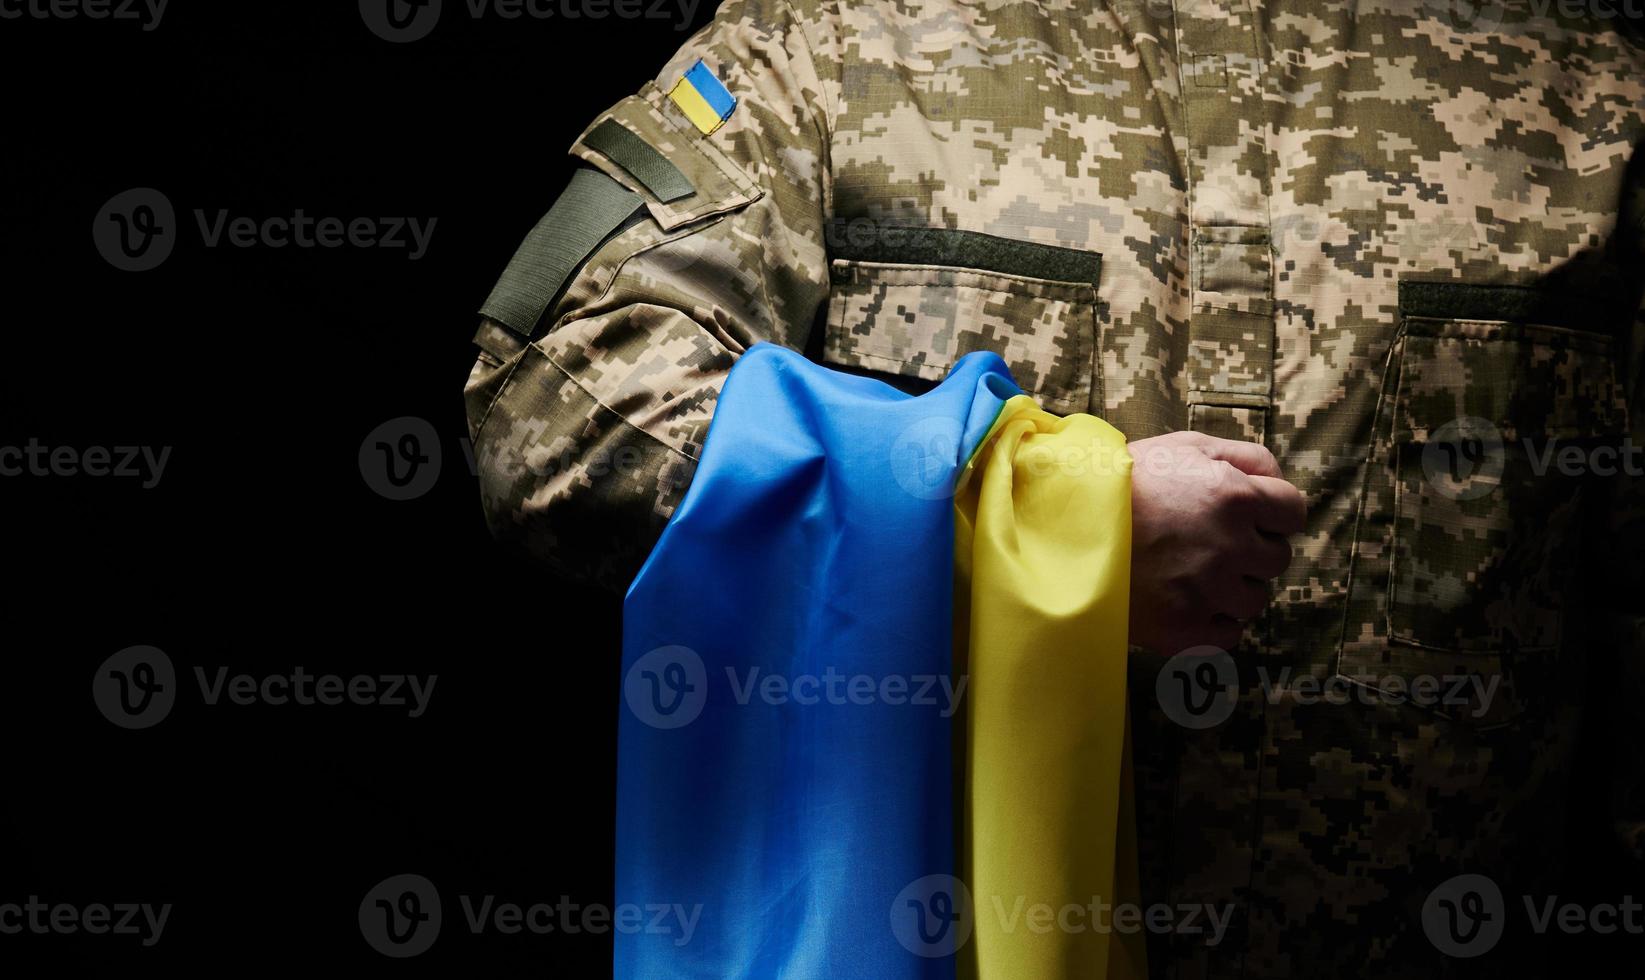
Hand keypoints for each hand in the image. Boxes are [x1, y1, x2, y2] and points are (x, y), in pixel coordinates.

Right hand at [1125, 431, 1305, 653]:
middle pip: (1276, 559)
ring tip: (1188, 572)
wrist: (1059, 527)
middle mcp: (1230, 547)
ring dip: (1231, 587)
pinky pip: (1227, 633)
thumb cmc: (1122, 481)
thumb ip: (1243, 457)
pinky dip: (1212, 620)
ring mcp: (1208, 592)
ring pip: (1253, 599)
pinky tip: (1182, 599)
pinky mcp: (1185, 629)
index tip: (1247, 516)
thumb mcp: (1183, 447)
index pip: (1293, 512)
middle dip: (1249, 550)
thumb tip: (1277, 482)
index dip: (1270, 513)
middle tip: (1207, 543)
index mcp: (1234, 496)